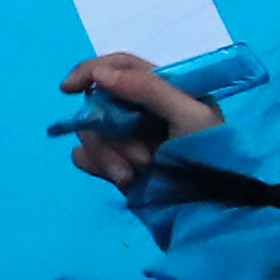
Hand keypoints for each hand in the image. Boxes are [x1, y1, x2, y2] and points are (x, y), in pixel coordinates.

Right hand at [58, 51, 229, 189]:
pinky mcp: (115, 163)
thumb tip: (100, 75)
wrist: (209, 213)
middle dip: (112, 131)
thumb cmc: (209, 158)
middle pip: (100, 102)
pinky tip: (122, 179)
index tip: (69, 89)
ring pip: (90, 130)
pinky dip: (98, 165)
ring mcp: (127, 138)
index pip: (121, 67)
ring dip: (109, 153)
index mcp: (166, 91)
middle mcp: (143, 111)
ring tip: (134, 175)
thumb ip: (149, 89)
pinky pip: (83, 155)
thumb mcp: (191, 117)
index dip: (91, 71)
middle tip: (141, 157)